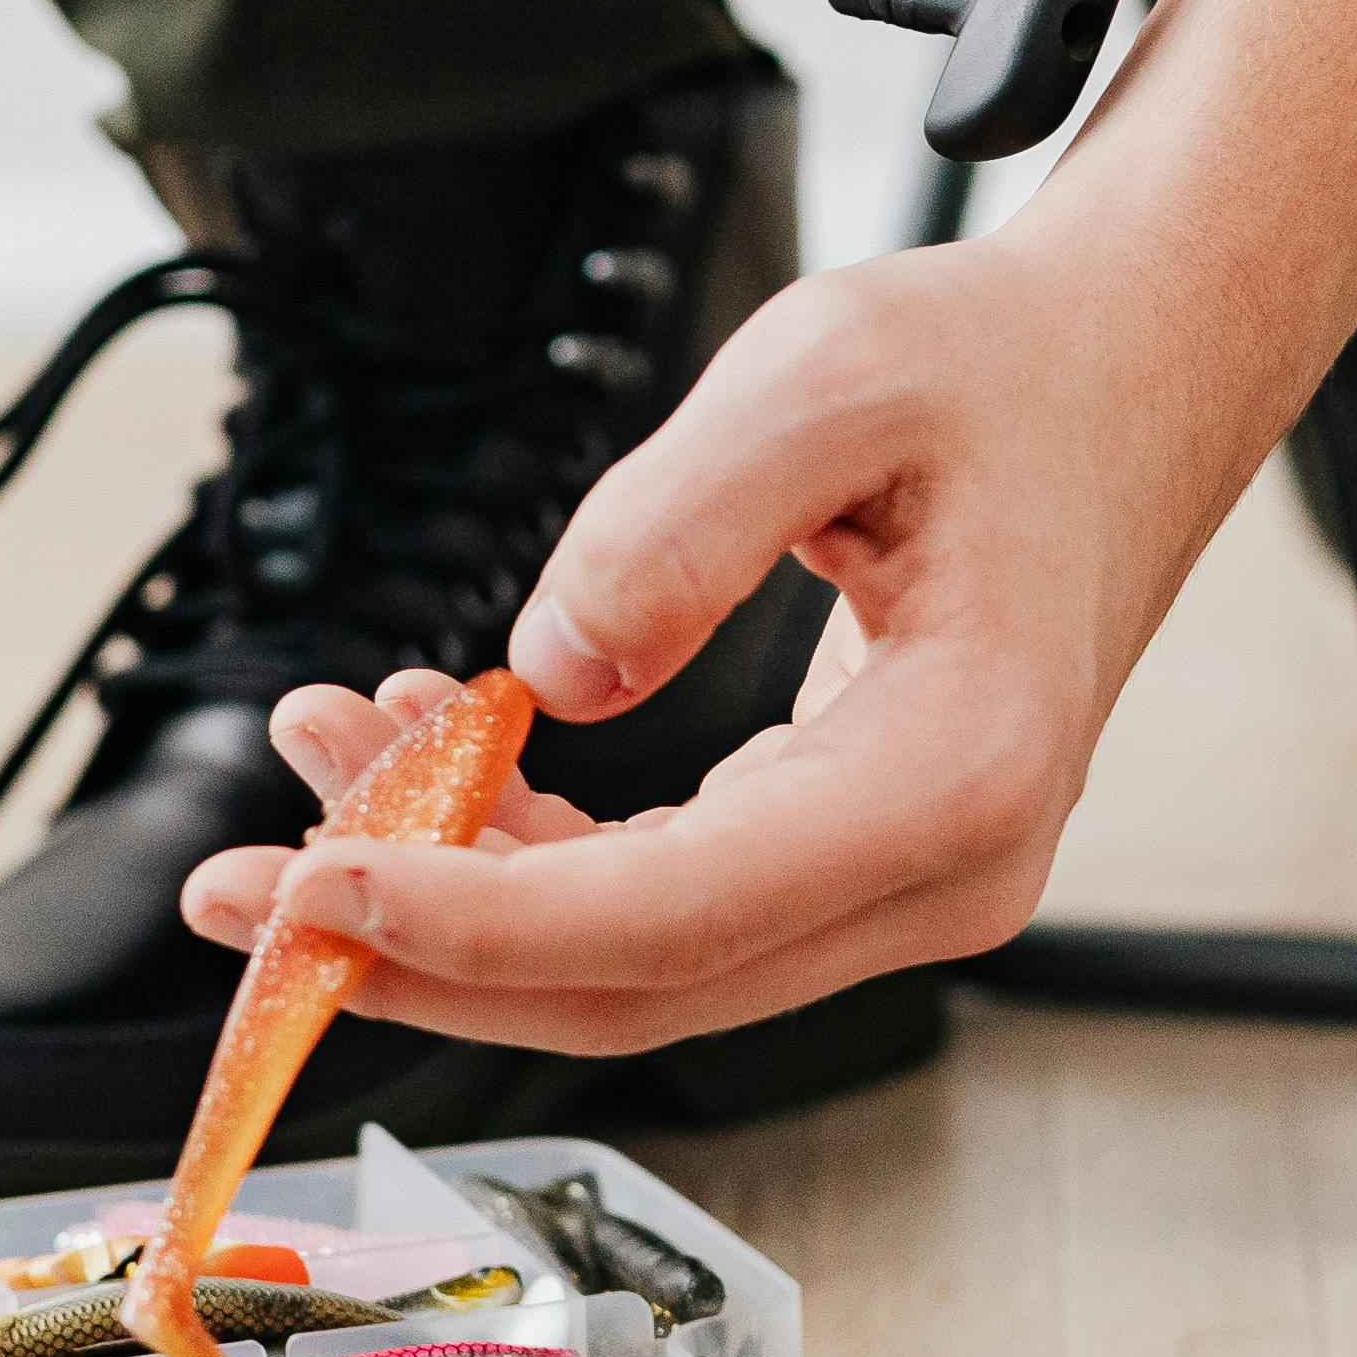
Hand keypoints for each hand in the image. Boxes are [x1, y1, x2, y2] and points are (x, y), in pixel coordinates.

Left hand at [175, 221, 1286, 1052]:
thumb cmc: (999, 369)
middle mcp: (941, 873)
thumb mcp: (828, 372)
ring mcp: (903, 887)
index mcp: (954, 774)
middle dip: (415, 949)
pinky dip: (527, 853)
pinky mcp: (853, 863)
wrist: (1126, 381)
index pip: (669, 915)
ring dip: (453, 892)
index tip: (308, 889)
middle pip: (635, 986)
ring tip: (313, 755)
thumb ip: (680, 520)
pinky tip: (431, 755)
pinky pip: (662, 902)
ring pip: (634, 959)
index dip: (470, 923)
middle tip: (230, 892)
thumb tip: (550, 671)